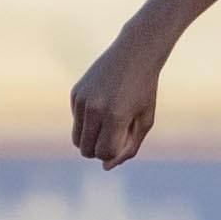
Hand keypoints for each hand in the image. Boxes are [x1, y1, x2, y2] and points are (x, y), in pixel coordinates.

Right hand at [70, 35, 162, 167]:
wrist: (135, 52)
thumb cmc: (145, 89)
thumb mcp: (145, 120)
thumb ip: (129, 148)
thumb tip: (106, 167)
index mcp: (115, 116)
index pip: (104, 153)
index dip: (115, 152)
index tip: (125, 138)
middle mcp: (94, 108)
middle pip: (86, 151)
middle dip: (100, 150)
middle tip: (116, 135)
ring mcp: (82, 100)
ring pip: (77, 140)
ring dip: (92, 140)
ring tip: (109, 126)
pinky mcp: (75, 93)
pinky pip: (77, 122)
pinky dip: (88, 122)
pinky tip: (103, 105)